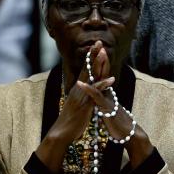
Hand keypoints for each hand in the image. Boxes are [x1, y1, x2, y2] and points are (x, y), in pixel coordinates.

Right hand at [35, 41, 113, 173]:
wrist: (62, 132)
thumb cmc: (71, 120)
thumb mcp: (79, 104)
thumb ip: (84, 95)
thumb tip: (88, 90)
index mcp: (79, 88)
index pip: (85, 69)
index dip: (91, 57)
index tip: (96, 46)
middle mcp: (79, 89)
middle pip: (87, 68)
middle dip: (93, 54)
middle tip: (98, 41)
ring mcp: (82, 96)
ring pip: (91, 77)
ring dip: (98, 64)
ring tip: (105, 53)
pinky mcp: (85, 104)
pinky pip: (95, 93)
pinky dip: (103, 85)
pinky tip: (111, 79)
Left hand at [82, 43, 153, 168]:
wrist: (129, 134)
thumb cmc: (119, 125)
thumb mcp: (110, 111)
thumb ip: (106, 103)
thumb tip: (102, 100)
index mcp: (108, 94)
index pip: (104, 75)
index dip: (101, 63)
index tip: (98, 51)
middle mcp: (109, 94)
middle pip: (104, 72)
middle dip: (102, 58)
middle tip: (100, 45)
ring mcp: (108, 99)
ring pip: (101, 80)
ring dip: (97, 67)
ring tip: (94, 55)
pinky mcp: (105, 108)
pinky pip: (95, 97)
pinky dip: (88, 89)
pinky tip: (80, 83)